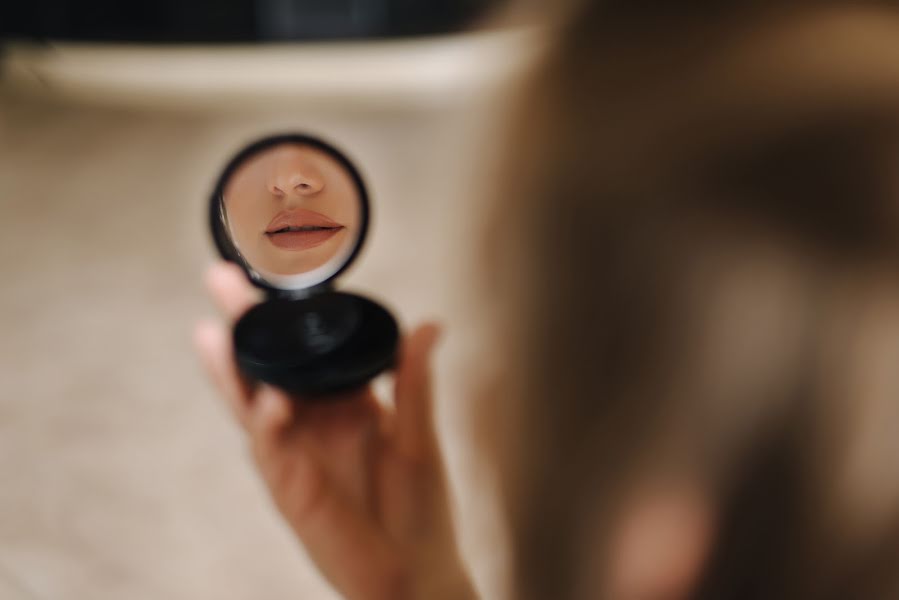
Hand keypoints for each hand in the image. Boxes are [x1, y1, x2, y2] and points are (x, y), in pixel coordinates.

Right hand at [193, 262, 474, 599]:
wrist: (416, 572)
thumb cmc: (420, 507)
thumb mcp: (421, 437)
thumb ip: (415, 383)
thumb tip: (429, 325)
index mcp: (345, 401)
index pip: (309, 348)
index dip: (291, 313)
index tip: (277, 271)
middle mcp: (313, 420)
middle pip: (271, 364)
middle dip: (247, 325)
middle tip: (220, 278)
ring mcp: (296, 452)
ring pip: (254, 402)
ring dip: (232, 369)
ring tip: (211, 332)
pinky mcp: (290, 488)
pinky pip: (272, 451)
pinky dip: (268, 424)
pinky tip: (271, 400)